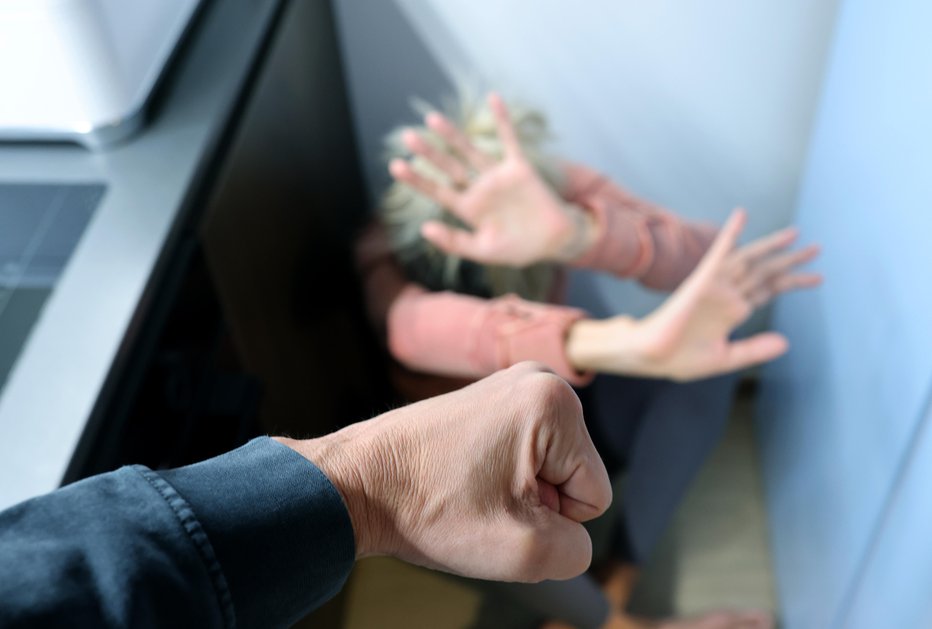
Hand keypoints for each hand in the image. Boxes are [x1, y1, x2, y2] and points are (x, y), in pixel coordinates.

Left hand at [280, 363, 611, 581]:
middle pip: (572, 476)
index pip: (594, 496)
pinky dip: (497, 477)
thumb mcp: (523, 551)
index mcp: (555, 403)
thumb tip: (572, 535)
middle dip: (534, 504)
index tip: (499, 510)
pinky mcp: (488, 398)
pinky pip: (520, 455)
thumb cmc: (429, 508)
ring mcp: (509, 384)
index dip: (552, 521)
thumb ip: (576, 551)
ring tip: (468, 492)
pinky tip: (461, 479)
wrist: (358, 483)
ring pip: (546, 470)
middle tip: (481, 503)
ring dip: (515, 493)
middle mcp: (538, 380)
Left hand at [389, 93, 597, 265]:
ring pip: (471, 151)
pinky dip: (502, 120)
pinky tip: (493, 98)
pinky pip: (510, 140)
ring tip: (431, 118)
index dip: (417, 179)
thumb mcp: (483, 251)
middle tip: (407, 136)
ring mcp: (497, 177)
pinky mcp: (519, 168)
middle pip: (449, 167)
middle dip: (429, 153)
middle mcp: (479, 189)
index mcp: (468, 209)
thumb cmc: (518, 248)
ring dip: (452, 135)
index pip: (438, 191)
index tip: (396, 166)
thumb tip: (423, 229)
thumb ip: (454, 242)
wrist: (554, 242)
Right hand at [567, 210, 820, 380]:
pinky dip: (730, 233)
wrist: (652, 357)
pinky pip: (719, 252)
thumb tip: (786, 343)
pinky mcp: (702, 281)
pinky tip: (741, 215)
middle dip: (791, 261)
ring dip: (771, 246)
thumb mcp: (725, 357)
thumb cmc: (680, 358)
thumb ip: (754, 349)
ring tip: (795, 234)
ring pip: (749, 260)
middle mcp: (728, 295)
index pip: (768, 290)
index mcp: (733, 312)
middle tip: (817, 249)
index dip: (793, 282)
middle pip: (765, 272)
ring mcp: (716, 286)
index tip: (818, 277)